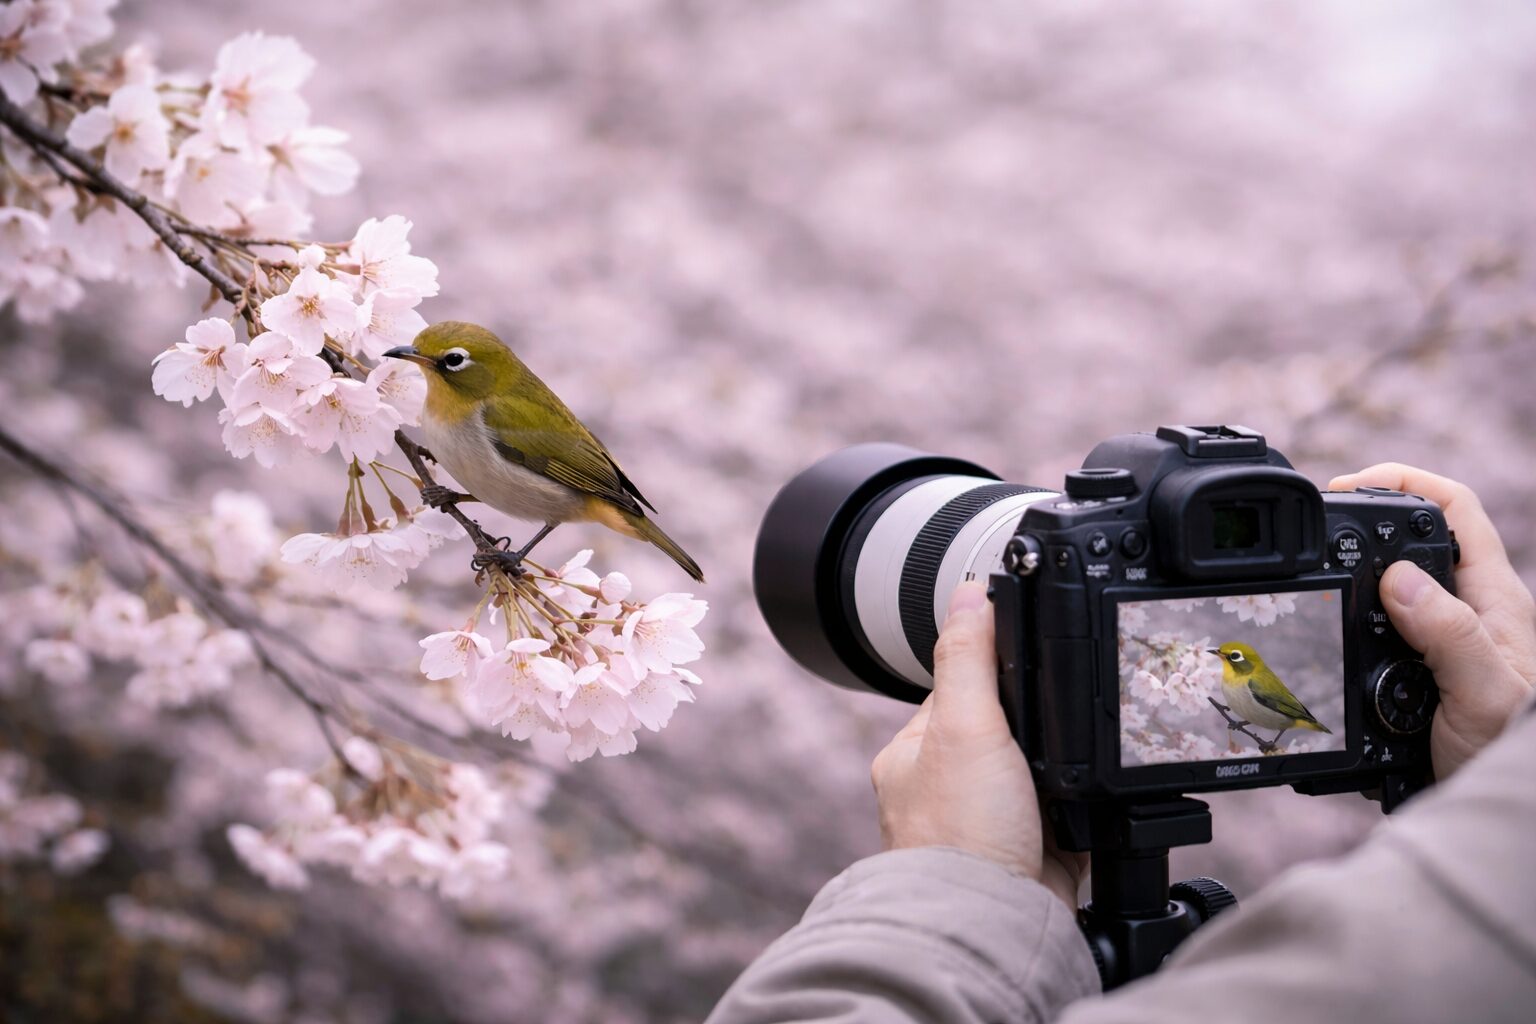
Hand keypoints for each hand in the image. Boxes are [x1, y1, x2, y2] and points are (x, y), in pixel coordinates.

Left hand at [871, 582, 1084, 908]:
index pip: (961, 686)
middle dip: (1040, 724)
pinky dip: (1085, 806)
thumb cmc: (960, 835)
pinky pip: (1071, 811)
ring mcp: (994, 820)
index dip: (1000, 669)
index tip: (1033, 656)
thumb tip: (968, 589)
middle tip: (1058, 726)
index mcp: (918, 751)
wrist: (995, 924)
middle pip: (1010, 726)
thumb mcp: (964, 728)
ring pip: (1043, 768)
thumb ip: (970, 659)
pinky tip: (1088, 803)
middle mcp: (950, 785)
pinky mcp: (1037, 851)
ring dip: (1065, 767)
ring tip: (1071, 770)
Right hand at [1331, 464, 1535, 776]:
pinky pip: (1379, 627)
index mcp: (1493, 599)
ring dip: (1353, 573)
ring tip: (1314, 574)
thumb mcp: (1483, 693)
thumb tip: (1398, 577)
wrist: (1514, 811)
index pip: (1454, 509)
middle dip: (1365, 522)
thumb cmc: (1510, 754)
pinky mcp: (1422, 670)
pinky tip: (1326, 632)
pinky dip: (1348, 619)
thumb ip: (1448, 633)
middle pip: (1417, 537)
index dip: (1403, 482)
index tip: (1348, 488)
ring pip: (1393, 584)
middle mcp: (1470, 611)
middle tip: (1318, 530)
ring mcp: (1445, 639)